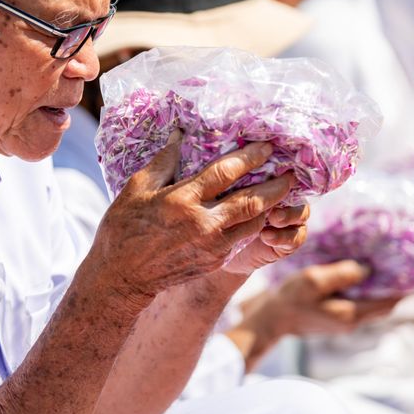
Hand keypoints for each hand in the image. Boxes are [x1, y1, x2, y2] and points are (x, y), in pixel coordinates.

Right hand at [92, 131, 303, 300]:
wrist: (122, 277)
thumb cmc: (124, 227)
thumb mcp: (137, 188)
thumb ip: (163, 161)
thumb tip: (179, 135)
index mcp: (183, 200)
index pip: (226, 173)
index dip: (250, 157)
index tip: (267, 147)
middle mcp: (203, 223)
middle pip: (252, 201)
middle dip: (276, 186)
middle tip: (291, 173)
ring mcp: (212, 245)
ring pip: (253, 223)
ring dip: (270, 207)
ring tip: (281, 192)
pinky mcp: (214, 260)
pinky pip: (242, 239)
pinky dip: (252, 224)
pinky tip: (257, 214)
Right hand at [226, 261, 398, 368]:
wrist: (272, 319)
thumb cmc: (290, 298)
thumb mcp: (314, 280)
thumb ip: (342, 274)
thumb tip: (367, 269)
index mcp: (350, 314)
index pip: (388, 302)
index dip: (404, 287)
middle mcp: (352, 321)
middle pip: (385, 305)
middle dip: (396, 287)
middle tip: (403, 264)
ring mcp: (345, 321)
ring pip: (373, 305)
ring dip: (381, 289)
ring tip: (387, 266)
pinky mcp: (337, 317)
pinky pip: (360, 304)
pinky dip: (367, 291)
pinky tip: (363, 275)